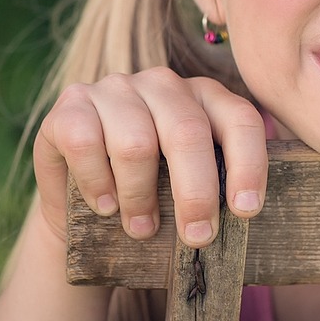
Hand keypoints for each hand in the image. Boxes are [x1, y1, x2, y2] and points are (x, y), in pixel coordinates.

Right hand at [32, 67, 268, 246]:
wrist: (82, 201)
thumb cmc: (151, 194)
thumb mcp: (190, 185)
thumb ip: (217, 187)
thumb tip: (245, 218)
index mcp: (205, 96)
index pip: (239, 119)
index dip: (248, 164)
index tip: (246, 211)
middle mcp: (163, 84)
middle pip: (187, 132)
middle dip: (196, 192)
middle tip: (198, 236)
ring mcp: (115, 89)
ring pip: (136, 143)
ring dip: (141, 196)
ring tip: (143, 228)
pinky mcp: (70, 104)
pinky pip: (84, 142)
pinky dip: (97, 182)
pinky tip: (105, 206)